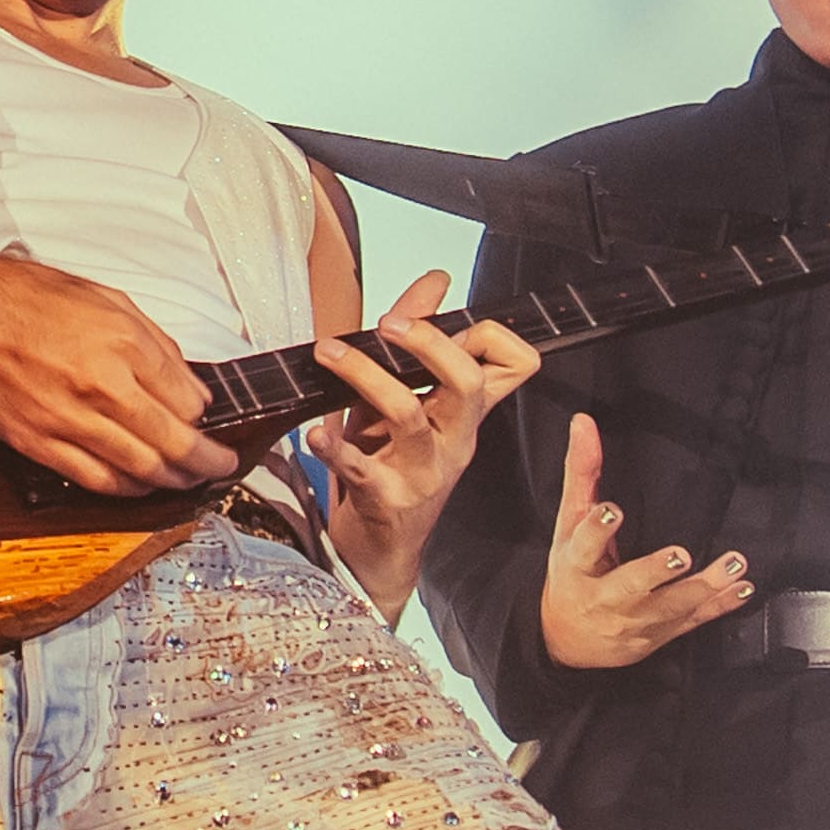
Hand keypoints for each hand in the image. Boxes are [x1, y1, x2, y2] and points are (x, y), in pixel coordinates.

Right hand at [0, 245, 238, 495]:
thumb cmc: (18, 296)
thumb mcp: (102, 297)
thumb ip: (152, 342)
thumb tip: (186, 381)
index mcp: (120, 342)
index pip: (186, 397)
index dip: (203, 414)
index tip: (206, 419)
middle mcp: (99, 383)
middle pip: (173, 442)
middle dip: (206, 461)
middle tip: (219, 465)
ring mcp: (67, 418)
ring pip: (140, 469)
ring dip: (172, 480)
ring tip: (187, 480)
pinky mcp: (38, 442)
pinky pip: (94, 479)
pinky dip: (126, 489)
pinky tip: (139, 486)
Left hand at [312, 270, 541, 554]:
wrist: (380, 549)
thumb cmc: (392, 465)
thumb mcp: (406, 400)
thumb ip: (420, 339)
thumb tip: (437, 280)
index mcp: (465, 414)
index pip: (514, 365)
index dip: (493, 333)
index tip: (447, 314)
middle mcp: (453, 440)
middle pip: (468, 383)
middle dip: (430, 344)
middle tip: (389, 324)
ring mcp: (423, 472)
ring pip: (410, 415)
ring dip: (367, 376)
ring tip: (329, 353)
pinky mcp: (385, 500)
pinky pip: (361, 469)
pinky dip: (335, 448)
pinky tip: (316, 434)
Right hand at [534, 412, 750, 668]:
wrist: (566, 639)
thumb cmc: (571, 574)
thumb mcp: (568, 525)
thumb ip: (581, 474)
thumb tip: (583, 422)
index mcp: (577, 566)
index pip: (584, 546)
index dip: (597, 529)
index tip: (612, 511)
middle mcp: (605, 597)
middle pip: (629, 585)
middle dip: (655, 571)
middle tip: (680, 554)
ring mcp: (634, 620)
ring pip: (670, 606)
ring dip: (704, 588)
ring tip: (733, 566)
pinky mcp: (659, 634)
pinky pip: (692, 621)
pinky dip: (719, 606)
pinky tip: (741, 589)